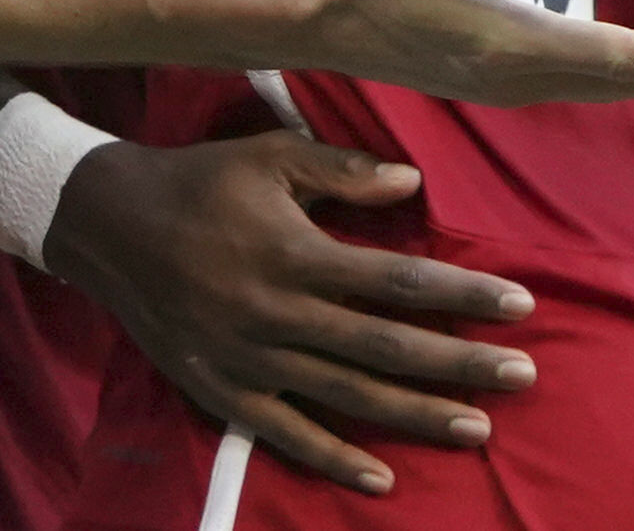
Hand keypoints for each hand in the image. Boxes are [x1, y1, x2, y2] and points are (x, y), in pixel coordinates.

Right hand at [47, 132, 534, 497]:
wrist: (108, 225)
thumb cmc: (202, 182)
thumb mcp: (272, 157)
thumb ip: (344, 173)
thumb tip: (413, 184)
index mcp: (297, 253)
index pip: (399, 281)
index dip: (463, 295)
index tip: (520, 305)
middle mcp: (278, 314)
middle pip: (386, 346)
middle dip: (460, 363)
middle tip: (524, 374)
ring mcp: (249, 360)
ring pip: (347, 395)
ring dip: (416, 414)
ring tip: (478, 428)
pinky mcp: (221, 391)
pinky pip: (285, 434)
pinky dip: (333, 458)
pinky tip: (382, 477)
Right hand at [270, 0, 633, 105]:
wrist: (297, 17)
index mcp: (509, 46)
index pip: (622, 57)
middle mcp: (512, 74)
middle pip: (626, 79)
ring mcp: (498, 78)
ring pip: (601, 82)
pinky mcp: (483, 71)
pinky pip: (574, 76)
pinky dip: (619, 69)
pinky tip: (626, 57)